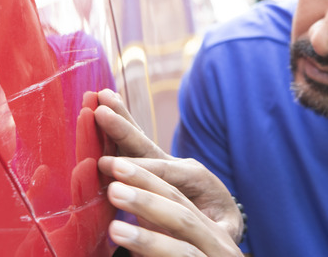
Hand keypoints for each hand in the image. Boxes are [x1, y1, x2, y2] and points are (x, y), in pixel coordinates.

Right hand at [89, 89, 244, 253]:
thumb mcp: (226, 226)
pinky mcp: (150, 167)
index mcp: (195, 177)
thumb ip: (218, 227)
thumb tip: (208, 231)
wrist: (220, 215)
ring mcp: (162, 164)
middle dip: (124, 129)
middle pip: (146, 147)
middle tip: (103, 109)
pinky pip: (130, 148)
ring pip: (137, 140)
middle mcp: (176, 166)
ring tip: (102, 95)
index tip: (108, 164)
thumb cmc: (221, 225)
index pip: (163, 172)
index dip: (137, 168)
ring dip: (119, 119)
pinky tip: (102, 109)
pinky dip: (115, 131)